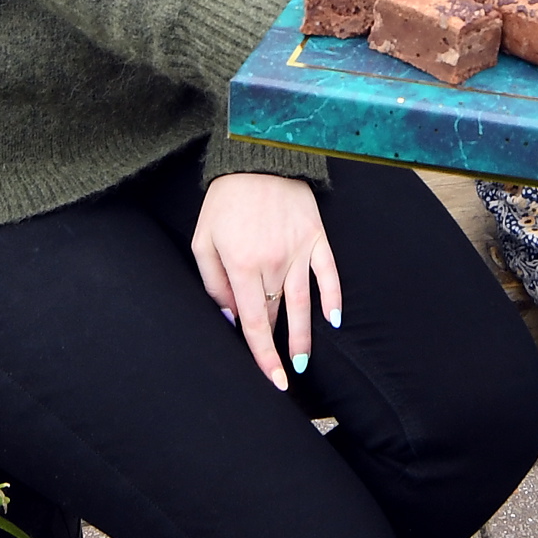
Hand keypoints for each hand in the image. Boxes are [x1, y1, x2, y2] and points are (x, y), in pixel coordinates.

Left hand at [190, 172, 339, 391]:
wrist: (257, 157)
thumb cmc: (225, 201)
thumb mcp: (203, 240)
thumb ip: (212, 282)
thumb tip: (228, 316)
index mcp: (242, 267)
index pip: (254, 324)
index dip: (263, 356)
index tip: (272, 380)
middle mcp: (273, 264)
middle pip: (277, 316)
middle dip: (277, 347)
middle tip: (279, 373)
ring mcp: (299, 251)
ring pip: (304, 304)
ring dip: (304, 337)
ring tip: (303, 363)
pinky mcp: (316, 237)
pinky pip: (329, 273)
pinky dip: (334, 298)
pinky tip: (334, 320)